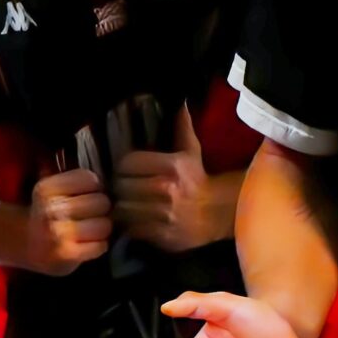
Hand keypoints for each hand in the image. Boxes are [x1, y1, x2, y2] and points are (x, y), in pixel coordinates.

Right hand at [23, 167, 111, 274]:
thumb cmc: (46, 214)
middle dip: (101, 208)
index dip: (96, 186)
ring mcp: (59, 234)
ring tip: (92, 229)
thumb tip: (103, 178)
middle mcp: (51, 210)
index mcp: (47, 189)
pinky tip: (88, 244)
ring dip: (102, 228)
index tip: (89, 193)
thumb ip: (73, 180)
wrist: (24, 245)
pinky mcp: (67, 255)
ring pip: (104, 225)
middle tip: (92, 214)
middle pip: (101, 202)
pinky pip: (101, 246)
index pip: (90, 179)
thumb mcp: (50, 189)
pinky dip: (98, 245)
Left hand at [112, 108, 225, 253]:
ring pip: (123, 208)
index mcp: (170, 166)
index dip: (123, 167)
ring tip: (124, 205)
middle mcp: (165, 189)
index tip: (125, 171)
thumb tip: (180, 102)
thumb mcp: (192, 151)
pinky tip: (133, 220)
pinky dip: (128, 225)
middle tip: (121, 189)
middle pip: (122, 186)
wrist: (218, 214)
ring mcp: (162, 214)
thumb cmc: (199, 181)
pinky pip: (132, 228)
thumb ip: (181, 127)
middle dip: (119, 187)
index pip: (127, 163)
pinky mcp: (160, 235)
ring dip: (121, 207)